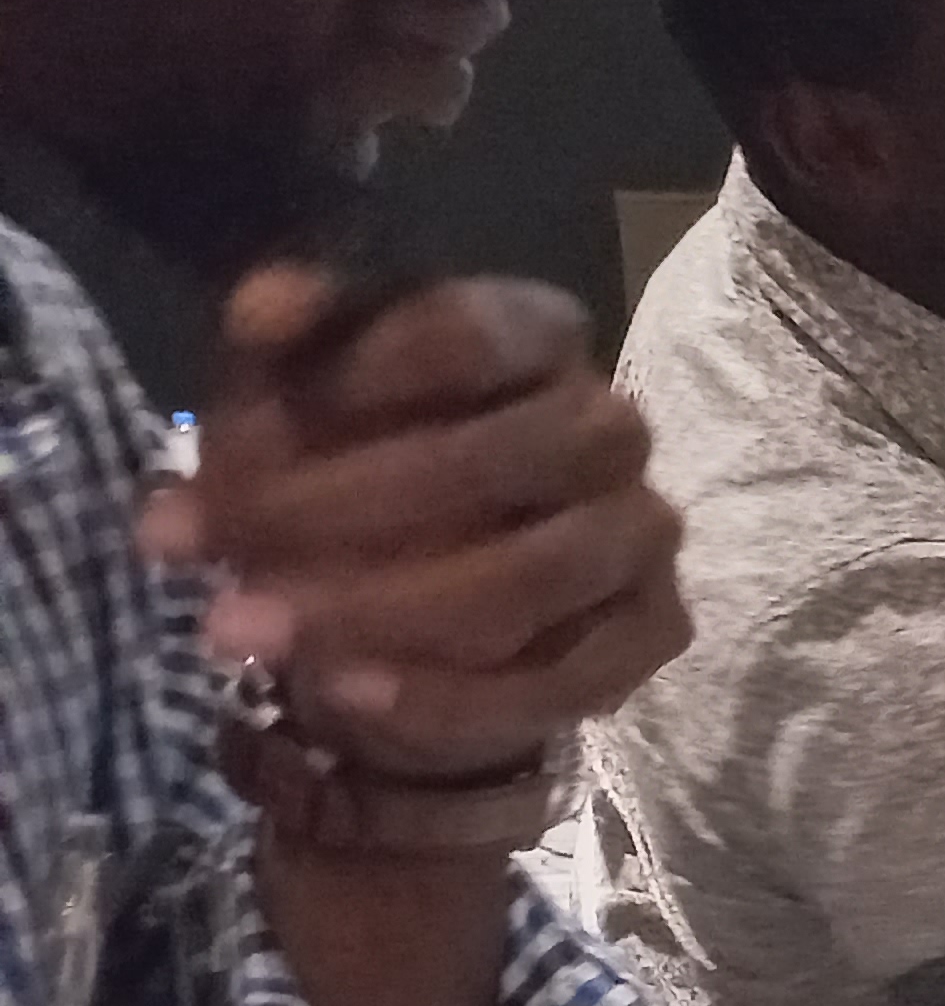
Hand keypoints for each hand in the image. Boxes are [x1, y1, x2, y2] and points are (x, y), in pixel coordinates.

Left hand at [144, 265, 683, 781]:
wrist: (426, 610)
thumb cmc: (354, 472)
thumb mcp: (293, 401)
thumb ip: (276, 352)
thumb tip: (265, 310)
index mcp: (537, 337)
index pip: (469, 332)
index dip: (360, 377)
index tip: (250, 430)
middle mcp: (611, 425)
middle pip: (511, 455)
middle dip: (354, 507)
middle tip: (230, 551)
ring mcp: (643, 529)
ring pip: (541, 572)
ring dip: (387, 610)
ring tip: (256, 631)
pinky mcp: (654, 630)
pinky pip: (565, 676)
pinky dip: (446, 695)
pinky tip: (343, 692)